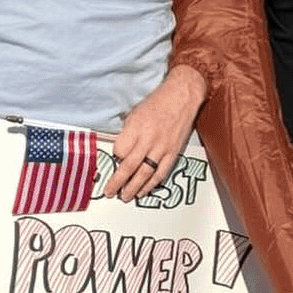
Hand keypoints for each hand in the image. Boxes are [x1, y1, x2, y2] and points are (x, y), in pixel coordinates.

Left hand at [106, 67, 204, 202]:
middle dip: (118, 182)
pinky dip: (152, 184)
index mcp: (136, 127)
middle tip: (110, 192)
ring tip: (126, 196)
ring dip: (134, 188)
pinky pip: (161, 172)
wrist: (182, 96)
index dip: (115, 157)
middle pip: (129, 166)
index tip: (114, 159)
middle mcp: (149, 139)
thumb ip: (127, 132)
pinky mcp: (173, 152)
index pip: (120, 150)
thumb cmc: (158, 102)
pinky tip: (144, 191)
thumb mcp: (135, 112)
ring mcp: (162, 147)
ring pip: (145, 174)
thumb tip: (119, 150)